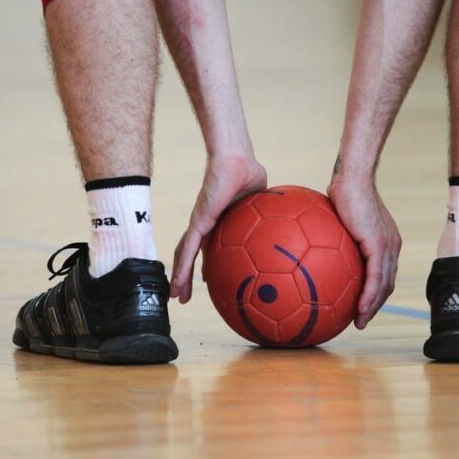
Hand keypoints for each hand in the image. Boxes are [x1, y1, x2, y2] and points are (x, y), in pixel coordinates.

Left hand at [172, 154, 266, 302]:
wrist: (236, 160)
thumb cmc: (248, 171)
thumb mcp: (262, 200)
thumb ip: (267, 215)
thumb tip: (283, 226)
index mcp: (219, 220)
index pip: (210, 246)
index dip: (207, 264)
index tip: (207, 280)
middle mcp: (205, 224)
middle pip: (192, 254)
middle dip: (186, 276)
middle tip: (183, 296)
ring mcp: (199, 224)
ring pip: (185, 256)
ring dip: (180, 278)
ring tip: (176, 297)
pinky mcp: (198, 223)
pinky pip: (188, 251)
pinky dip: (182, 269)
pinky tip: (178, 285)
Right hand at [327, 177, 400, 328]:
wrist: (352, 177)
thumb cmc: (341, 191)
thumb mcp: (335, 217)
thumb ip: (328, 234)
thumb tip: (309, 244)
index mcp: (384, 241)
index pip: (383, 273)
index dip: (374, 292)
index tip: (360, 306)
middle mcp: (390, 246)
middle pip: (386, 283)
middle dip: (374, 305)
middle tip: (360, 320)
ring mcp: (387, 247)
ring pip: (384, 285)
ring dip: (373, 307)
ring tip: (360, 322)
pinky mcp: (379, 245)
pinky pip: (376, 278)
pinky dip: (370, 297)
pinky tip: (360, 310)